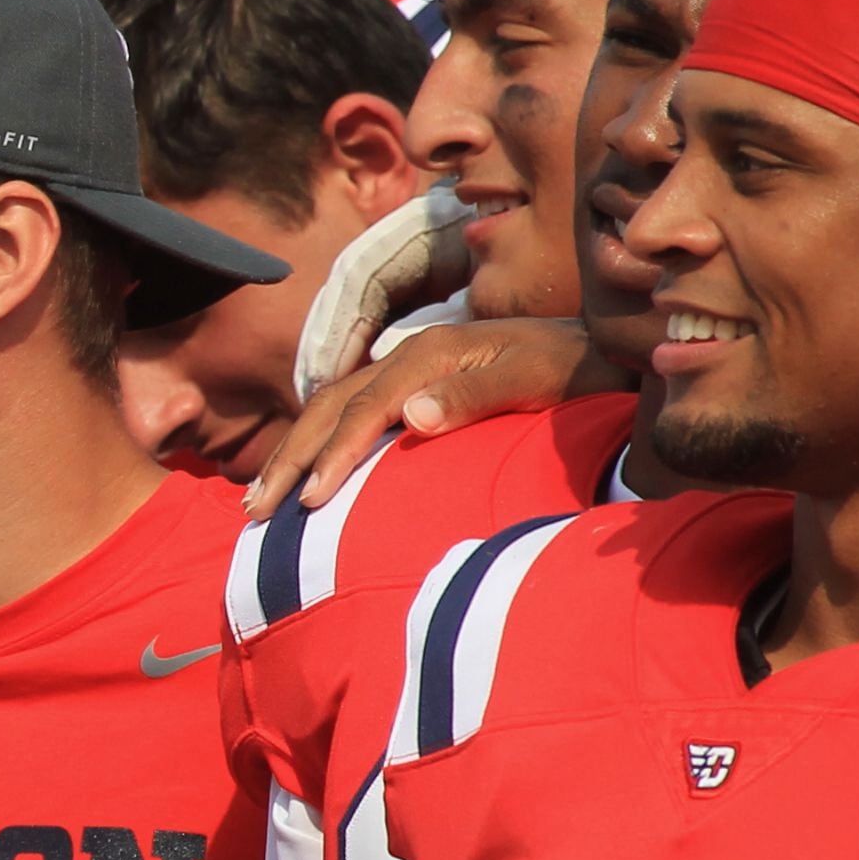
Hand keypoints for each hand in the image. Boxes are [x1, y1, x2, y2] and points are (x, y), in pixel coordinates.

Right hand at [245, 319, 607, 523]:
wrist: (602, 349)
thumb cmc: (577, 371)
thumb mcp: (537, 380)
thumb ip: (477, 396)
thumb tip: (411, 417)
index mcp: (431, 355)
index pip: (365, 408)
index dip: (334, 454)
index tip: (309, 502)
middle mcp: (409, 356)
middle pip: (329, 405)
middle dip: (289, 458)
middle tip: (256, 510)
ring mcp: (407, 369)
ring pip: (329, 406)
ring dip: (291, 451)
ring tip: (259, 497)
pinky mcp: (414, 384)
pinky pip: (347, 410)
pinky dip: (315, 440)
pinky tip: (301, 468)